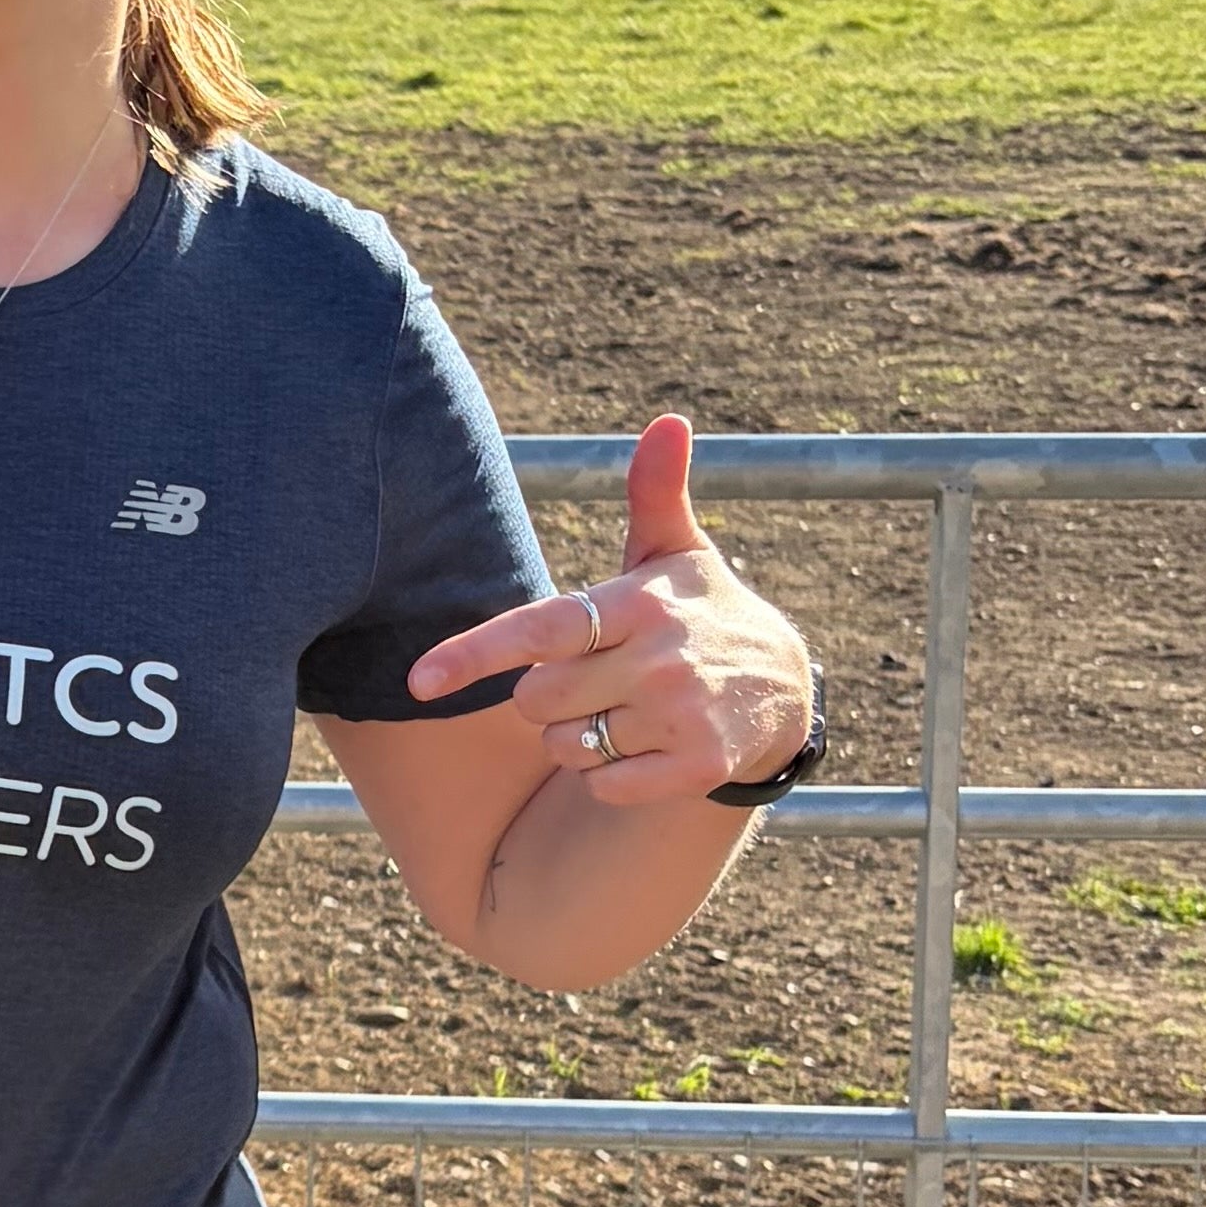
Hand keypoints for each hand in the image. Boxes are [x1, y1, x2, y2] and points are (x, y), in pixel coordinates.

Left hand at [405, 412, 811, 804]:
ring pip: (567, 746)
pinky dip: (609, 776)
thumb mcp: (680, 552)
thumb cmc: (705, 612)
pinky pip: (604, 785)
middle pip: (536, 699)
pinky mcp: (698, 765)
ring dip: (577, 738)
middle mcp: (658, 658)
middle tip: (590, 679)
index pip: (542, 629)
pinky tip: (644, 748)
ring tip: (622, 711)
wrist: (786, 689)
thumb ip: (655, 491)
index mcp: (640, 602)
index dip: (476, 654)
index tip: (419, 681)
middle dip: (545, 696)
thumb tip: (668, 421)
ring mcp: (680, 715)